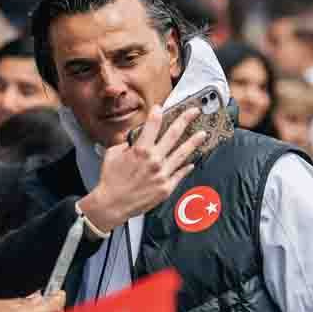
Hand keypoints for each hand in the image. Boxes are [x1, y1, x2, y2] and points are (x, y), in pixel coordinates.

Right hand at [79, 106, 205, 232]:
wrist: (112, 204)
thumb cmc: (110, 180)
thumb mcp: (112, 155)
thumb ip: (124, 143)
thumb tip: (132, 138)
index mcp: (140, 150)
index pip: (153, 125)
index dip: (157, 114)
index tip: (161, 107)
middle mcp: (154, 160)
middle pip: (174, 135)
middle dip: (185, 120)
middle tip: (194, 112)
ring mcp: (162, 174)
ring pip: (182, 154)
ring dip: (193, 142)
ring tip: (202, 134)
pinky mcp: (166, 188)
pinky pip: (180, 174)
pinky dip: (186, 167)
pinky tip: (191, 162)